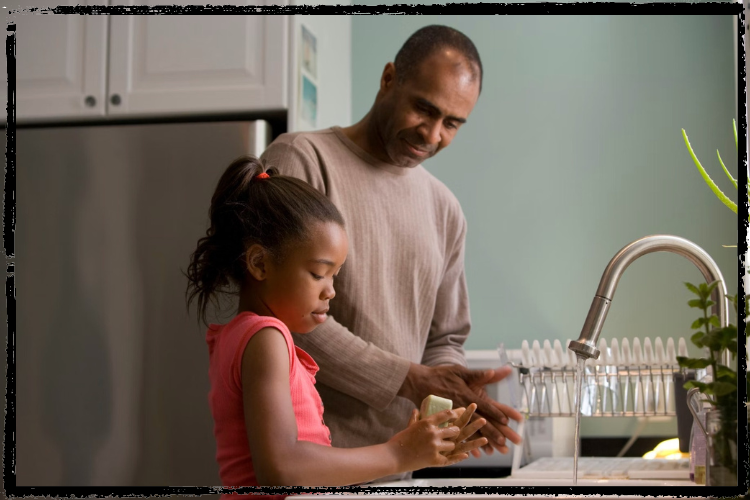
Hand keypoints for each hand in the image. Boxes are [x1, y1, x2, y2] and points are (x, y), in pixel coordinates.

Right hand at [388, 408, 468, 470]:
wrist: (393, 456)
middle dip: (455, 432)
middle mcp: (433, 433)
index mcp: (426, 423)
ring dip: (450, 446)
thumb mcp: (408, 427)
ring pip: (452, 445)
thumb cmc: (399, 441)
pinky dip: (456, 458)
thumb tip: (416, 410)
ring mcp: (434, 446)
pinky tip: (463, 455)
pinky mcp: (434, 459)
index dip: (454, 414)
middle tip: (455, 433)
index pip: (446, 414)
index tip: (457, 415)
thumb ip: (415, 418)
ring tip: (447, 447)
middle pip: (454, 430)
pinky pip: (450, 459)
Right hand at [399, 363, 522, 455]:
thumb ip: (477, 374)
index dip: (495, 413)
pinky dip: (464, 444)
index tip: (506, 421)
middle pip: (478, 422)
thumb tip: (493, 371)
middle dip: (492, 433)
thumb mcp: (459, 371)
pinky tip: (471, 453)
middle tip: (503, 442)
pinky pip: (456, 436)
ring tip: (492, 451)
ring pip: (469, 432)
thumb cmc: (440, 375)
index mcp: (465, 395)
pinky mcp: (443, 423)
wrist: (418, 382)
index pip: (483, 406)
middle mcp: (460, 408)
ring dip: (481, 442)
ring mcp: (451, 417)